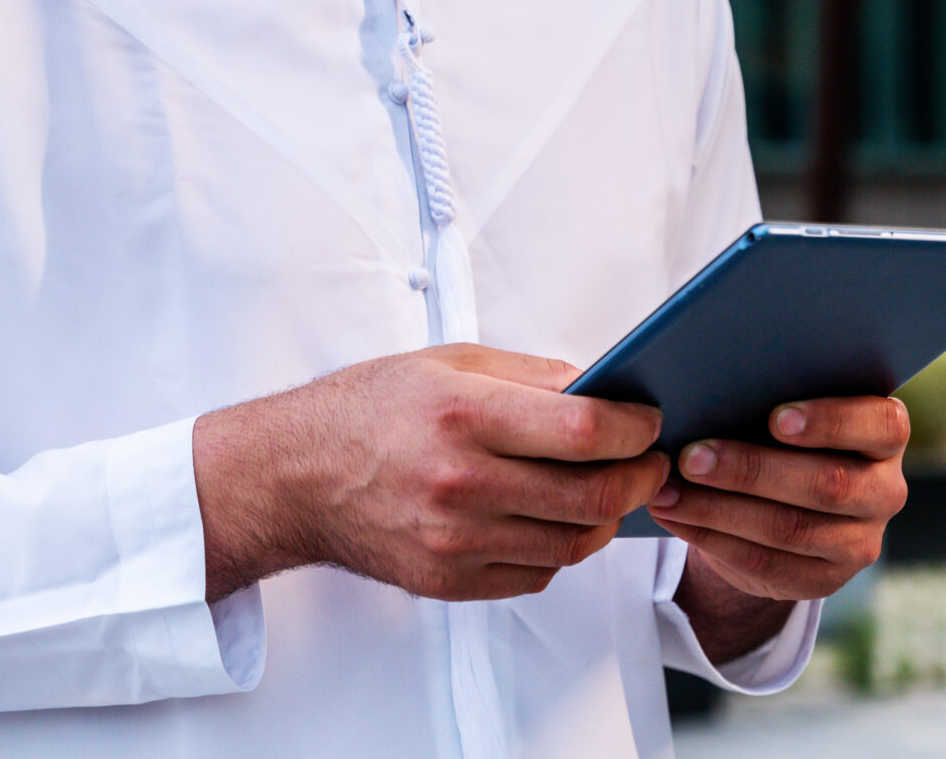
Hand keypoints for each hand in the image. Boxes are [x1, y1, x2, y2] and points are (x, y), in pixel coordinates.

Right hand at [193, 345, 668, 603]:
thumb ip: (530, 376)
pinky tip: (548, 517)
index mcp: (463, 414)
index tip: (648, 422)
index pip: (584, 429)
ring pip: (573, 543)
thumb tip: (603, 389)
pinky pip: (537, 574)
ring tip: (604, 487)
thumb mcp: (447, 363)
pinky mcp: (451, 581)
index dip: (635, 428)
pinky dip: (557, 548)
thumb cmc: (367, 411)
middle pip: (593, 495)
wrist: (295, 477)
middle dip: (640, 477)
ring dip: (603, 516)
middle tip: (649, 461)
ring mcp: (456, 541)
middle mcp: (461, 482)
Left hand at [649, 397, 908, 609]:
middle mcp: (885, 490)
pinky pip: (767, 564)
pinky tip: (675, 517)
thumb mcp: (784, 413)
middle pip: (828, 484)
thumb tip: (705, 391)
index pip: (881, 424)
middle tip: (692, 458)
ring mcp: (861, 542)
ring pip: (791, 530)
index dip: (831, 422)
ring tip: (668, 491)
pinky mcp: (826, 580)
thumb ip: (768, 398)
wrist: (781, 503)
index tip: (775, 418)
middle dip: (752, 470)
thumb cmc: (777, 435)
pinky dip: (713, 539)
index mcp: (885, 433)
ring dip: (719, 510)